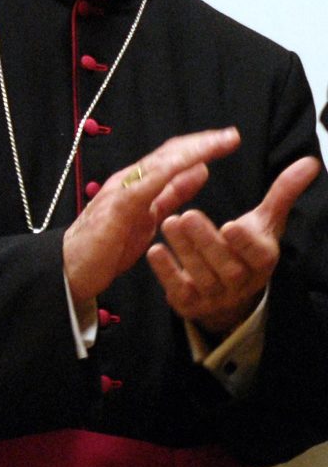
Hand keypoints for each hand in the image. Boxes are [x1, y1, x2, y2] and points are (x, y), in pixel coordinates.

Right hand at [63, 127, 241, 302]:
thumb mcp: (148, 218)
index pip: (172, 158)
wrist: (71, 268)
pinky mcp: (121, 204)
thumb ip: (172, 194)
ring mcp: (124, 188)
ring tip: (220, 143)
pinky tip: (194, 163)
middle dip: (202, 142)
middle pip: (170, 153)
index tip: (226, 141)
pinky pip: (151, 181)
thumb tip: (200, 171)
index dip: (199, 148)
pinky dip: (173, 168)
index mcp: (139, 183)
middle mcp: (131, 179)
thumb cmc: (106, 245)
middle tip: (231, 135)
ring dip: (193, 150)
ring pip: (163, 161)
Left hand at [146, 156, 320, 334]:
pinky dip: (166, 272)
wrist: (229, 294)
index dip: (245, 242)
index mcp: (262, 260)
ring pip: (201, 276)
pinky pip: (178, 290)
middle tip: (187, 215)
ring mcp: (215, 297)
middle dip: (206, 241)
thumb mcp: (265, 222)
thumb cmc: (246, 246)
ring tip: (169, 222)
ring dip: (184, 250)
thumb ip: (283, 193)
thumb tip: (310, 163)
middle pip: (226, 266)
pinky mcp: (190, 304)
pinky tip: (155, 250)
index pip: (258, 254)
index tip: (231, 224)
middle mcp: (241, 282)